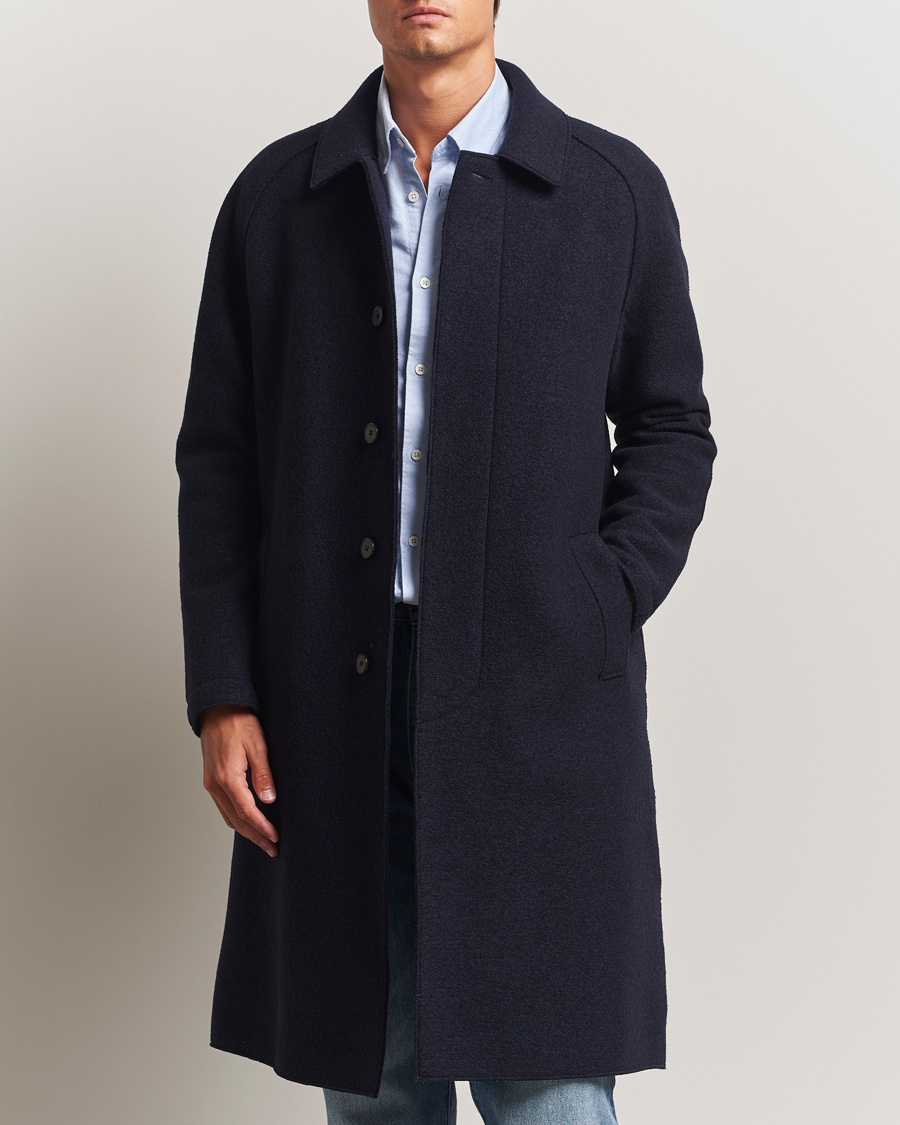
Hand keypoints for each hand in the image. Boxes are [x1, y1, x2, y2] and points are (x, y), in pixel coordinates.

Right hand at [200, 705, 278, 857]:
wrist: (218, 709)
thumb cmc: (239, 723)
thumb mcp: (258, 745)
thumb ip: (263, 774)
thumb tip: (269, 800)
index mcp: (227, 777)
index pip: (246, 812)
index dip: (262, 828)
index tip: (276, 838)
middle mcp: (215, 784)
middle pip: (236, 820)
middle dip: (255, 837)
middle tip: (273, 849)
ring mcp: (211, 783)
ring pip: (228, 816)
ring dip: (246, 831)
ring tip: (263, 841)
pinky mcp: (212, 780)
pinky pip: (224, 806)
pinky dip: (236, 818)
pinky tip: (248, 822)